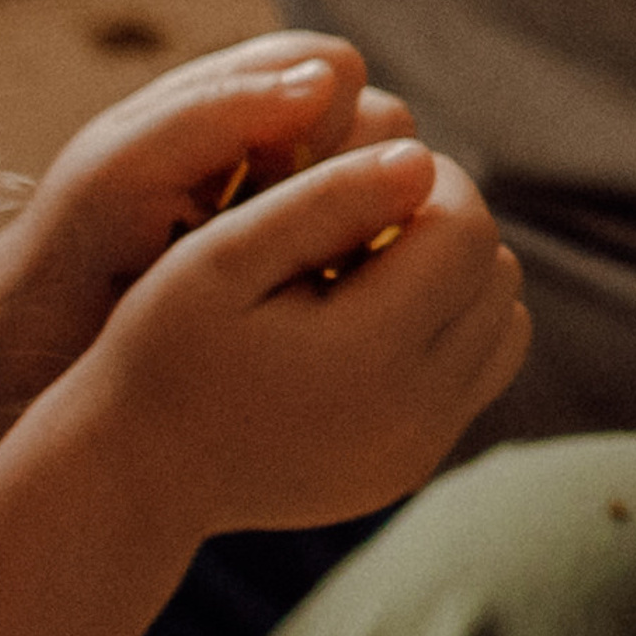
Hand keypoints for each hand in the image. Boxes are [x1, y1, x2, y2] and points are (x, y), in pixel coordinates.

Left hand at [0, 33, 411, 413]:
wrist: (39, 358)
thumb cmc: (74, 247)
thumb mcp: (124, 167)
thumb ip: (215, 111)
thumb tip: (328, 82)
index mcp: (247, 99)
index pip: (338, 68)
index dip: (322, 111)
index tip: (269, 170)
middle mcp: (296, 151)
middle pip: (386, 126)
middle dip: (351, 172)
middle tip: (285, 233)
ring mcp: (318, 218)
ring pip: (397, 192)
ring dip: (366, 227)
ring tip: (302, 277)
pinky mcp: (329, 285)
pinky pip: (389, 262)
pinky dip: (370, 275)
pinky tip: (327, 310)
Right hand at [64, 133, 529, 532]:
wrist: (134, 474)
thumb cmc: (161, 349)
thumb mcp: (221, 257)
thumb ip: (323, 201)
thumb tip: (420, 160)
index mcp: (370, 353)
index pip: (467, 231)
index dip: (435, 180)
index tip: (373, 171)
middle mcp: (414, 412)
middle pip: (494, 276)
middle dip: (447, 226)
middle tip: (368, 214)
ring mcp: (419, 448)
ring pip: (502, 325)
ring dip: (456, 279)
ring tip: (372, 264)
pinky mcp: (412, 467)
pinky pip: (478, 374)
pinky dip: (449, 332)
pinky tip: (374, 318)